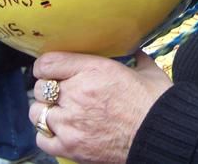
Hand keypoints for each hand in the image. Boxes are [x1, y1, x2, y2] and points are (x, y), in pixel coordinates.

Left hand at [30, 50, 171, 163]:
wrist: (160, 135)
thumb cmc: (156, 103)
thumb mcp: (148, 71)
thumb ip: (137, 58)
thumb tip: (136, 51)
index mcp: (92, 69)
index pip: (47, 63)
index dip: (45, 66)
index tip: (50, 70)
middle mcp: (76, 93)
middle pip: (40, 88)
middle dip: (48, 89)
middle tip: (60, 93)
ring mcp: (70, 121)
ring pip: (37, 113)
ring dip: (46, 111)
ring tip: (59, 112)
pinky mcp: (70, 146)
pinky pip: (42, 138)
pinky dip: (48, 135)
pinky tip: (60, 131)